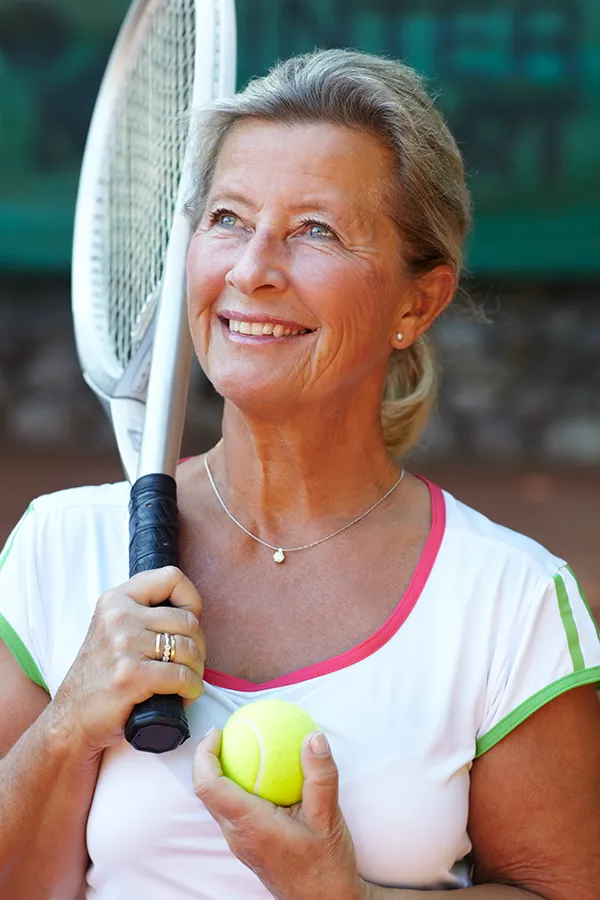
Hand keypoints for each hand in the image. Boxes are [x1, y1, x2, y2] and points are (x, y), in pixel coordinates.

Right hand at [52, 566, 204, 753]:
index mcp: (116, 599)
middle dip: (198, 646)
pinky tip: (184, 695)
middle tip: (191, 665)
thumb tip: (191, 611)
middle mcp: (119, 617)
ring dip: (197, 670)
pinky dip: (191, 689)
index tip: (188, 624)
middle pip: (188, 620)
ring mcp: (124, 645)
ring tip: (187, 681)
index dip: (190, 599)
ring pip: (189, 649)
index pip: (171, 577)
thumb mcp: (112, 629)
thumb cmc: (100, 676)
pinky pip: (181, 676)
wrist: (71, 718)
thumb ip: (143, 612)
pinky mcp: (131, 676)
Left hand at [193, 728, 367, 899]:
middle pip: (207, 792)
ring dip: (221, 772)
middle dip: (209, 758)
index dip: (204, 755)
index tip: (217, 732)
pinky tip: (261, 774)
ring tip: (241, 746)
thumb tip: (313, 737)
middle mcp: (238, 835)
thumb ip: (320, 776)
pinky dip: (237, 785)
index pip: (209, 786)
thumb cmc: (326, 866)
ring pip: (217, 801)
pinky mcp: (248, 844)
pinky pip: (232, 809)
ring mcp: (241, 842)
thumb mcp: (329, 818)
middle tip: (227, 732)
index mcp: (250, 826)